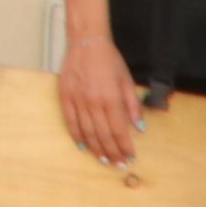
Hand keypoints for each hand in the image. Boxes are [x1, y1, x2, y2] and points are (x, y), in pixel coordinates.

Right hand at [58, 34, 145, 165]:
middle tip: (118, 164)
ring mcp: (78, 100)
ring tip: (104, 159)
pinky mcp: (65, 96)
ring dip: (96, 148)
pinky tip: (83, 146)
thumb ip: (133, 106)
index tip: (130, 157)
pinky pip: (71, 121)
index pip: (120, 130)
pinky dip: (77, 135)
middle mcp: (94, 102)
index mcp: (111, 98)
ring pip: (87, 131)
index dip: (125, 146)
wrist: (86, 43)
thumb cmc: (110, 61)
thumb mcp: (127, 81)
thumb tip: (140, 128)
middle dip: (112, 152)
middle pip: (103, 135)